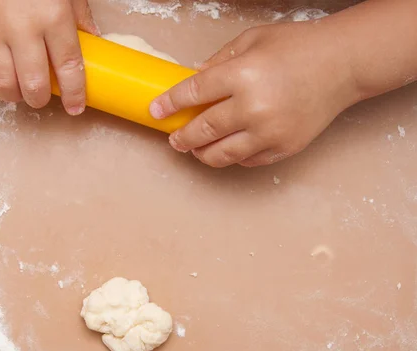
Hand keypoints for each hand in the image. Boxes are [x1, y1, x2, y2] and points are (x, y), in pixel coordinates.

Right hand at [0, 0, 98, 114]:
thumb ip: (80, 15)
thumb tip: (93, 41)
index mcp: (53, 17)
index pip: (69, 68)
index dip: (74, 94)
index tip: (75, 107)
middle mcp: (22, 28)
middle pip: (33, 83)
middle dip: (40, 98)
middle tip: (43, 95)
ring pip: (1, 81)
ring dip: (13, 94)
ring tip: (18, 89)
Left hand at [150, 21, 360, 167]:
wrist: (343, 65)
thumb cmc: (298, 47)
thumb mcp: (252, 40)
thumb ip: (219, 61)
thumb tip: (194, 80)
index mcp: (242, 74)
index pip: (192, 94)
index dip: (169, 104)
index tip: (157, 111)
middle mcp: (253, 107)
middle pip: (202, 131)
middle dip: (181, 137)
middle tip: (174, 138)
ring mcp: (269, 132)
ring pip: (221, 155)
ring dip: (201, 154)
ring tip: (195, 149)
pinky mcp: (284, 147)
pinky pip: (247, 161)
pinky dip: (232, 157)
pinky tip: (226, 148)